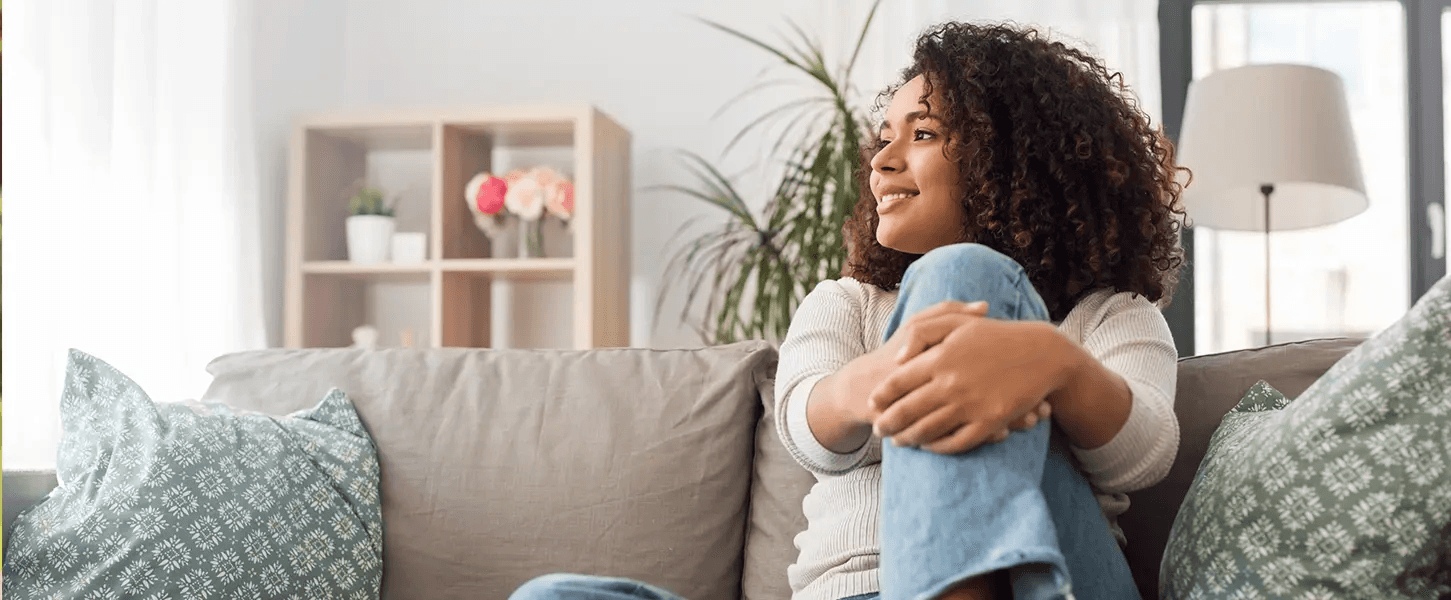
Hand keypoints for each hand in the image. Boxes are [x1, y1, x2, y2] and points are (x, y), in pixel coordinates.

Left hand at [869, 301, 1066, 453]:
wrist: (1041, 354)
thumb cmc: (995, 335)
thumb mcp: (956, 322)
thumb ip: (921, 333)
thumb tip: (897, 360)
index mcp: (940, 357)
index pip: (897, 382)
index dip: (881, 397)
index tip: (872, 404)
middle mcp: (951, 383)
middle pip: (906, 411)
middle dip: (887, 424)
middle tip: (878, 429)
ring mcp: (970, 406)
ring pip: (927, 430)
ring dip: (908, 439)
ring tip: (898, 441)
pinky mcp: (989, 423)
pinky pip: (955, 443)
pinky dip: (937, 448)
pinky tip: (929, 447)